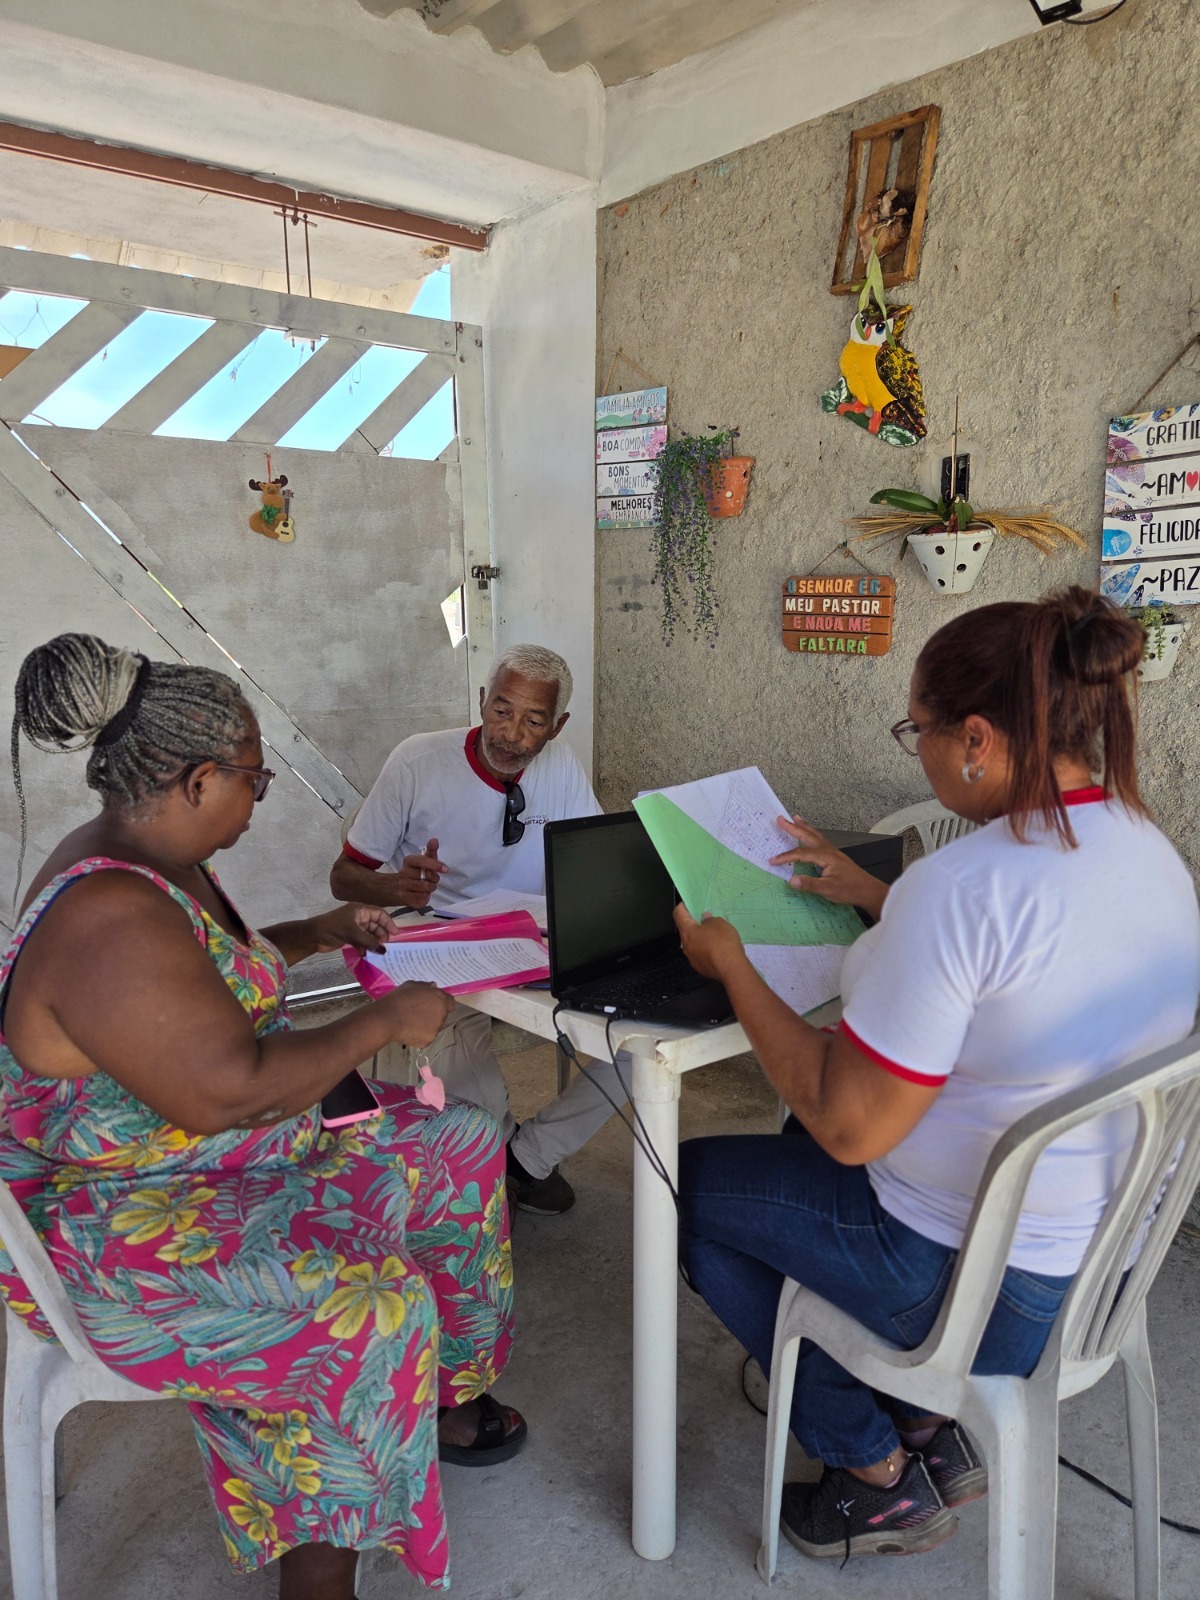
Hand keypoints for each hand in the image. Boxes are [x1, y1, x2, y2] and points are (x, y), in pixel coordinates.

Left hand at [308, 903, 399, 954]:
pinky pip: (362, 941)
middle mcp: (359, 917)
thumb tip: (383, 950)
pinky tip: (365, 954)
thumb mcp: (353, 933)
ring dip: (373, 943)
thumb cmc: (333, 928)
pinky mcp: (349, 936)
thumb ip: (369, 941)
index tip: (395, 934)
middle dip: (381, 935)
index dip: (388, 923)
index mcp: (360, 910)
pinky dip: (364, 947)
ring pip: (369, 935)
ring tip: (376, 952)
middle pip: (376, 925)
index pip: (380, 914)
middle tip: (384, 946)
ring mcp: (354, 927)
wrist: (313, 936)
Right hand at [378, 982, 453, 1047]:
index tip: (430, 1003)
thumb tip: (433, 987)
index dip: (441, 1002)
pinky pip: (426, 1036)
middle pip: (442, 1015)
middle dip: (433, 1014)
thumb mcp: (411, 985)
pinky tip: (408, 1030)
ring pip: (434, 1027)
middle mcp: (442, 1014)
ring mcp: (436, 1029)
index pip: (450, 1002)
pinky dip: (419, 1034)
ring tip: (411, 1021)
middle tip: (417, 1013)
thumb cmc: (398, 999)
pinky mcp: (428, 1041)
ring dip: (427, 1024)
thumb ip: (425, 986)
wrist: (387, 1019)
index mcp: (440, 999)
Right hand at [393, 838, 448, 909]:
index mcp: (408, 861)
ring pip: (426, 888)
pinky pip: (422, 898)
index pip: (422, 861)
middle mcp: (403, 873)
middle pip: (427, 876)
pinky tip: (422, 893)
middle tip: (432, 878)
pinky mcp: (405, 899)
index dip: (435, 865)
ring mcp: (403, 886)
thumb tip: (435, 839)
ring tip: (429, 886)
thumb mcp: (424, 860)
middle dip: (434, 878)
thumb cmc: (416, 871)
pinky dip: (426, 897)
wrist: (399, 888)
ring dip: (432, 888)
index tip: (446, 869)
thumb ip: (430, 851)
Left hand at [674, 904, 746, 981]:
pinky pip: (701, 955)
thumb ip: (709, 919)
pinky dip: (706, 950)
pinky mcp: (701, 968)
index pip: (678, 915)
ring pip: (693, 944)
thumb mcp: (719, 923)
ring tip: (714, 934)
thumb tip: (706, 919)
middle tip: (704, 919)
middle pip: (685, 931)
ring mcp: (693, 959)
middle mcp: (687, 946)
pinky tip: (717, 948)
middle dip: (693, 924)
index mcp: (688, 932)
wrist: (731, 968)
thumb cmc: (723, 944)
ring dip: (700, 938)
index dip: (682, 907)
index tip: (686, 904)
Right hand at [770, 816, 887, 918]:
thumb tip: (791, 880)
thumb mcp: (828, 889)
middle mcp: (829, 851)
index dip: (786, 857)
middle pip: (808, 836)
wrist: (869, 891)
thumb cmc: (850, 890)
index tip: (772, 861)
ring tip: (796, 818)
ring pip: (816, 836)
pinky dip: (813, 834)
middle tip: (781, 819)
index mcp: (826, 857)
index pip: (801, 854)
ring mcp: (833, 852)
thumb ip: (810, 884)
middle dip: (794, 827)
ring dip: (804, 827)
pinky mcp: (836, 856)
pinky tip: (811, 835)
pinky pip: (820, 840)